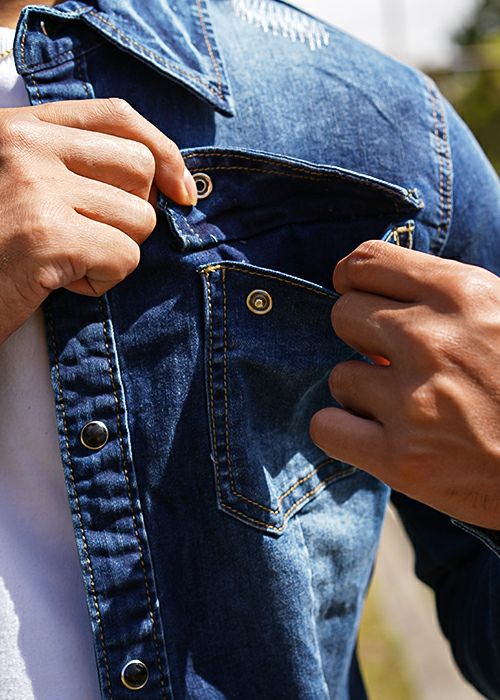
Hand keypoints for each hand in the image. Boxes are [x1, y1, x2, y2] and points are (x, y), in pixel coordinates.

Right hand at [0, 98, 196, 342]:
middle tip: (93, 236)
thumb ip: (78, 166)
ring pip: (139, 218)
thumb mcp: (26, 185)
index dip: (163, 151)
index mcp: (22, 128)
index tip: (181, 189)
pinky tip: (60, 282)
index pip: (117, 115)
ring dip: (114, 253)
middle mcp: (26, 147)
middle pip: (139, 167)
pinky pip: (125, 257)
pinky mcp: (46, 235)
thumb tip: (167, 180)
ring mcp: (35, 188)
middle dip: (133, 213)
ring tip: (66, 260)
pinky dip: (103, 281)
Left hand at [310, 241, 499, 528]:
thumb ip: (441, 296)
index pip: (365, 262)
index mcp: (461, 294)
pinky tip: (377, 436)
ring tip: (404, 408)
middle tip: (390, 361)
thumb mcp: (499, 313)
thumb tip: (373, 292)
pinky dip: (345, 433)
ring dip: (363, 393)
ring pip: (339, 377)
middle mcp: (431, 340)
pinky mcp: (400, 458)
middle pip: (342, 316)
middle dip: (360, 339)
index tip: (358, 297)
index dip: (351, 279)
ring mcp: (413, 400)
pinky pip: (327, 428)